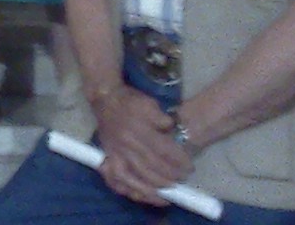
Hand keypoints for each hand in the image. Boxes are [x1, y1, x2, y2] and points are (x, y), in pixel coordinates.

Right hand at [93, 87, 192, 203]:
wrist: (104, 97)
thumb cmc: (129, 100)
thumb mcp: (149, 102)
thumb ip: (162, 118)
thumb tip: (171, 129)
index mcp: (137, 129)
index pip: (163, 150)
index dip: (178, 161)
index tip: (189, 166)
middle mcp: (126, 143)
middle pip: (151, 166)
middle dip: (170, 176)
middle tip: (182, 179)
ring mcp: (115, 152)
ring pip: (136, 176)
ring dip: (154, 187)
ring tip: (168, 192)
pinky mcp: (108, 157)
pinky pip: (116, 179)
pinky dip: (129, 189)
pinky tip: (141, 196)